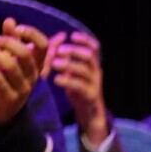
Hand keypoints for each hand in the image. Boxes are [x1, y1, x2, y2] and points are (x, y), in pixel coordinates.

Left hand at [0, 18, 48, 124]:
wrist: (1, 111)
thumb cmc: (7, 81)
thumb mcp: (12, 59)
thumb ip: (12, 40)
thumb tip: (9, 19)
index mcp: (37, 64)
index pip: (43, 45)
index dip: (32, 34)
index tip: (17, 28)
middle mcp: (34, 76)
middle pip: (26, 54)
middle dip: (9, 43)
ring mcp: (24, 88)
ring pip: (11, 66)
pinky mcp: (10, 99)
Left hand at [50, 31, 109, 145]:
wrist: (90, 116)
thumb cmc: (79, 91)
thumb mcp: (74, 74)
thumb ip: (68, 60)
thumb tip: (56, 42)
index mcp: (93, 64)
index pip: (94, 47)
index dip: (85, 39)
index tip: (71, 35)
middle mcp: (96, 72)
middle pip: (90, 56)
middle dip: (74, 51)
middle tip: (59, 50)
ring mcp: (95, 84)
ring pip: (85, 70)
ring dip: (69, 64)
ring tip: (54, 64)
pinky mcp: (91, 96)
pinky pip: (81, 87)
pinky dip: (68, 81)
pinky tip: (57, 80)